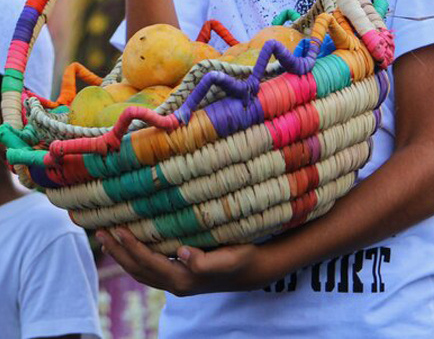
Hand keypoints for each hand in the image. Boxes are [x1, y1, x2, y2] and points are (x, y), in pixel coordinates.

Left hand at [96, 228, 269, 295]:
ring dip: (122, 256)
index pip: (149, 263)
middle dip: (118, 252)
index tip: (117, 229)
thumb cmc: (242, 259)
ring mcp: (176, 282)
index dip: (132, 247)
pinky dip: (134, 257)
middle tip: (99, 232)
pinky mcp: (179, 275)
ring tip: (107, 238)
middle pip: (138, 270)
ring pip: (140, 271)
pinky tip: (130, 245)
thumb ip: (206, 259)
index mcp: (184, 279)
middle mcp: (176, 284)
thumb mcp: (229, 258)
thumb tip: (182, 252)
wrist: (253, 271)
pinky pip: (149, 268)